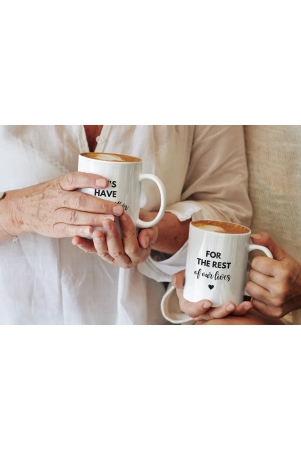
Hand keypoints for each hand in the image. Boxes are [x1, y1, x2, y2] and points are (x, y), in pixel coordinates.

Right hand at [0, 172, 123, 238]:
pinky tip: (93, 232)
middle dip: (100, 205)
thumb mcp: (59, 184)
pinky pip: (68, 230)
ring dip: (94, 219)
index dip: (90, 180)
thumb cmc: (49, 195)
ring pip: (76, 216)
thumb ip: (78, 184)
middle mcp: (56, 198)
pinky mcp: (54, 228)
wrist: (22, 210)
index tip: (106, 182)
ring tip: (111, 221)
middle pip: (79, 201)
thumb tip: (108, 182)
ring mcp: (54, 214)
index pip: (74, 179)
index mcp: (59, 184)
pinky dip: (80, 231)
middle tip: (118, 209)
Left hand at [72, 213, 157, 268]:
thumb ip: (149, 233)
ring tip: (94, 230)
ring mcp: (112, 258)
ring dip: (98, 241)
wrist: (139, 230)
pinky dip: (83, 245)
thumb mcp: (151, 228)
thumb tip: (144, 241)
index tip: (123, 215)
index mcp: (140, 255)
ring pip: (104, 252)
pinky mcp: (101, 254)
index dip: (128, 231)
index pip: (133, 246)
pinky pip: (91, 251)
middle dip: (112, 235)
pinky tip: (76, 239)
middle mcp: (125, 260)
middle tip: (107, 220)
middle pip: (117, 250)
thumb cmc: (144, 227)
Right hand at [172, 270, 252, 322]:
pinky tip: (249, 303)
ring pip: (226, 315)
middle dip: (222, 312)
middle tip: (230, 305)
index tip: (207, 302)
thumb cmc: (190, 280)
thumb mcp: (182, 277)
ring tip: (245, 305)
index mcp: (190, 306)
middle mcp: (203, 312)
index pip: (193, 310)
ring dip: (236, 312)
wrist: (199, 278)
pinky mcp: (226, 308)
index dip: (199, 308)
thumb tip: (177, 282)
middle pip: (212, 315)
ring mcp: (216, 311)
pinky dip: (242, 308)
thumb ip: (178, 278)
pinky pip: (235, 311)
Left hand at [245, 232, 300, 317]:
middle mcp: (281, 288)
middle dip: (256, 273)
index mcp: (284, 272)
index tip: (265, 264)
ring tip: (264, 283)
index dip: (258, 262)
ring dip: (254, 285)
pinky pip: (254, 302)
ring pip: (250, 289)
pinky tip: (265, 294)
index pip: (255, 263)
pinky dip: (257, 298)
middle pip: (251, 276)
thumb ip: (268, 243)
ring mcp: (277, 302)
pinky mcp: (274, 312)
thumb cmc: (293, 273)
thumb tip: (252, 236)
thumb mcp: (283, 255)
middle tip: (265, 274)